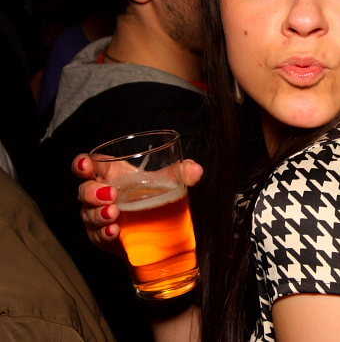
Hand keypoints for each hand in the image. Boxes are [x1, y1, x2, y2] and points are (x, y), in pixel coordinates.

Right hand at [73, 154, 203, 251]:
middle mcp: (98, 194)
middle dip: (92, 193)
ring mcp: (97, 216)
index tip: (86, 166)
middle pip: (84, 191)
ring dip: (99, 215)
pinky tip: (115, 231)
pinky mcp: (102, 236)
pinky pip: (98, 235)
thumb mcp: (167, 181)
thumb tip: (197, 170)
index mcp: (109, 175)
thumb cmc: (153, 194)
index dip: (81, 164)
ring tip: (113, 214)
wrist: (153, 228)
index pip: (86, 166)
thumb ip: (180, 172)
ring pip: (88, 214)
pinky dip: (105, 233)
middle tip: (110, 195)